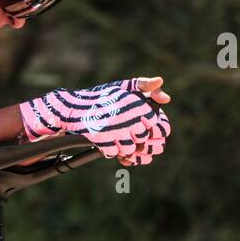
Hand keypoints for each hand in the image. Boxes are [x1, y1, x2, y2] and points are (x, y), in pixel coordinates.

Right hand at [18, 76, 171, 164]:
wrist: (72, 108)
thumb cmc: (100, 97)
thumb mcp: (123, 87)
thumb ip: (145, 88)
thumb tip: (167, 99)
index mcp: (138, 104)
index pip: (158, 127)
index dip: (150, 130)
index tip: (140, 127)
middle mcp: (130, 117)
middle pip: (143, 140)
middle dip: (135, 139)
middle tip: (124, 133)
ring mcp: (116, 130)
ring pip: (130, 149)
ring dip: (123, 147)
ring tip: (115, 138)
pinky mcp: (102, 140)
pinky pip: (113, 153)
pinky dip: (110, 150)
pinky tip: (106, 142)